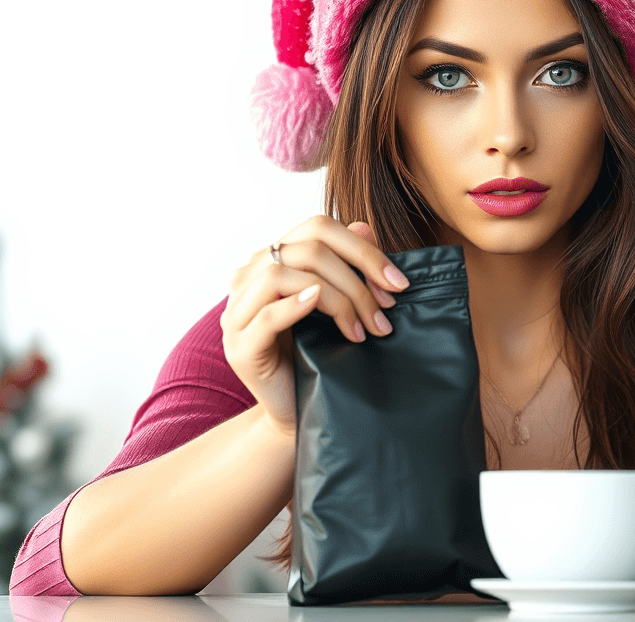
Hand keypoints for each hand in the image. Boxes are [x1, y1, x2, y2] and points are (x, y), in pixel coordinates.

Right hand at [219, 216, 408, 435]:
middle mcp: (248, 277)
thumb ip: (346, 265)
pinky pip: (265, 315)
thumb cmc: (317, 353)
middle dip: (356, 279)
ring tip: (362, 328)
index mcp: (272, 259)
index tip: (397, 283)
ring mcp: (237, 311)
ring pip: (282, 275)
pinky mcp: (238, 346)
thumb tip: (365, 225)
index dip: (362, 249)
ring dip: (335, 298)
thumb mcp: (337, 304)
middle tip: (384, 312)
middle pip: (306, 250)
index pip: (317, 228)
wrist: (295, 410)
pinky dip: (296, 307)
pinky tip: (323, 311)